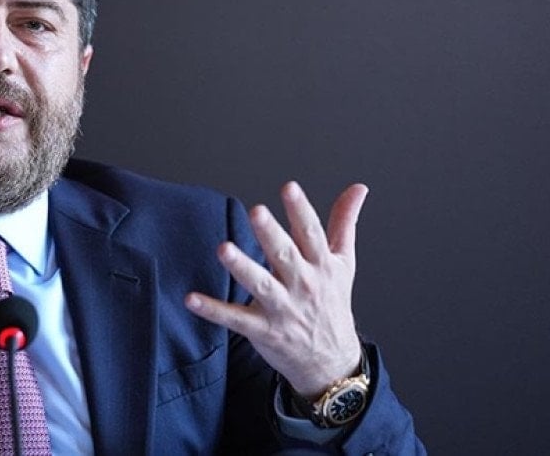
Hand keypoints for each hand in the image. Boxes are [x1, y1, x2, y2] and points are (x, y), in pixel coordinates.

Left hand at [184, 181, 366, 397]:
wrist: (332, 361)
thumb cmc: (332, 303)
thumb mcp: (343, 263)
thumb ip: (344, 222)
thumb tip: (358, 188)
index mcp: (321, 265)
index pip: (311, 234)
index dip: (300, 210)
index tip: (289, 188)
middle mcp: (303, 285)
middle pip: (285, 255)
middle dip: (271, 234)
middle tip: (256, 211)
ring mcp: (283, 309)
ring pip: (260, 286)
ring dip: (241, 267)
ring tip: (223, 249)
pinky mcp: (264, 330)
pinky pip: (235, 319)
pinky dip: (213, 310)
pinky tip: (191, 299)